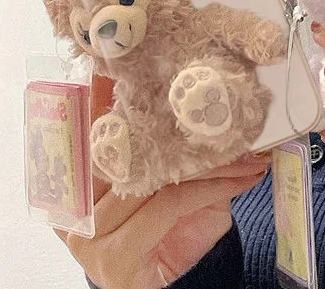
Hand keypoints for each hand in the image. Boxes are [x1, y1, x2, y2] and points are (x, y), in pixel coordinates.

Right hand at [54, 75, 270, 287]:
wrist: (180, 288)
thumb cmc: (174, 230)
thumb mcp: (174, 179)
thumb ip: (175, 145)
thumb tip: (209, 95)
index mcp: (79, 179)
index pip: (89, 125)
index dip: (104, 91)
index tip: (128, 58)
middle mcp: (76, 205)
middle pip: (123, 146)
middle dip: (166, 119)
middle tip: (208, 92)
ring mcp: (90, 234)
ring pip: (152, 175)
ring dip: (208, 158)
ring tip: (248, 146)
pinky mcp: (115, 256)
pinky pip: (170, 203)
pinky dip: (214, 186)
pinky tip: (246, 175)